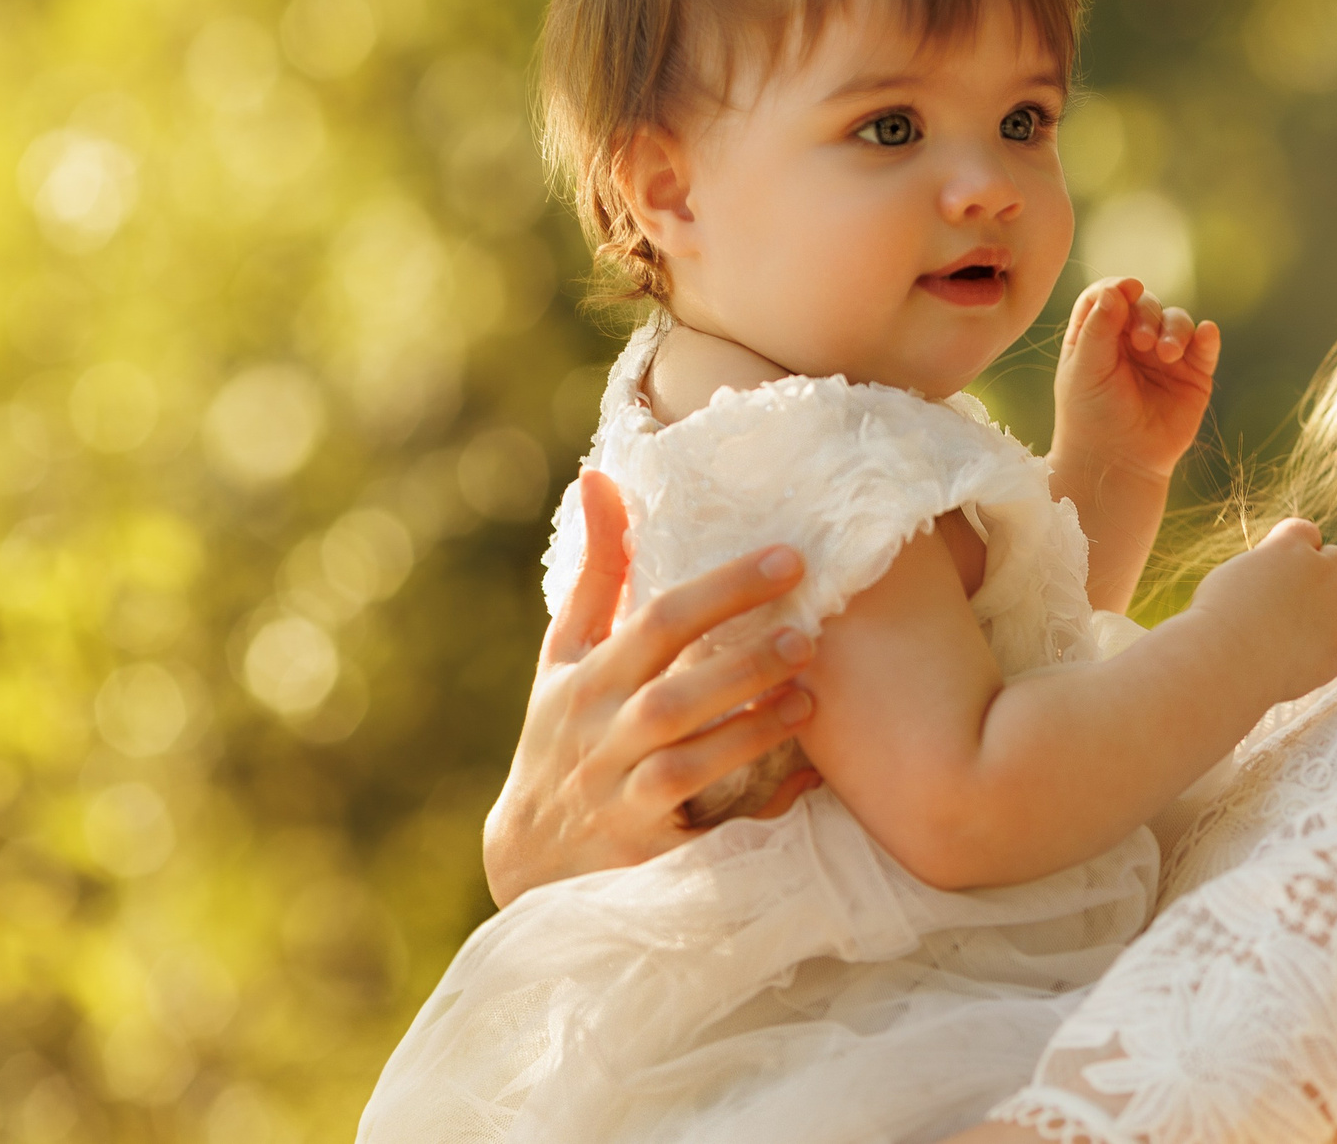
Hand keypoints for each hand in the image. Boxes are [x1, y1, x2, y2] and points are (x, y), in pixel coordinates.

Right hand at [482, 471, 822, 906]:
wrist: (528, 859)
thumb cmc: (561, 734)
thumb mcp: (565, 656)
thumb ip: (597, 573)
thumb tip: (601, 476)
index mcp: (587, 678)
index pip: (655, 622)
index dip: (722, 588)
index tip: (790, 558)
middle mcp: (599, 735)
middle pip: (670, 694)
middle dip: (741, 661)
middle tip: (808, 631)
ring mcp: (620, 796)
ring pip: (684, 761)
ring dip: (749, 727)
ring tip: (808, 695)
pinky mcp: (645, 850)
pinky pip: (703, 824)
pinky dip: (753, 795)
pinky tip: (804, 771)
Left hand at [1051, 277, 1219, 488]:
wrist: (1119, 462)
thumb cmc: (1091, 416)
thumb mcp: (1086, 369)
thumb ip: (1098, 328)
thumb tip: (1115, 289)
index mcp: (1101, 334)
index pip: (1110, 295)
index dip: (1119, 287)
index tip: (1128, 289)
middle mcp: (1134, 340)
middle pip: (1146, 304)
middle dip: (1147, 315)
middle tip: (1142, 342)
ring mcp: (1166, 356)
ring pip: (1177, 321)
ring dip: (1175, 329)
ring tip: (1167, 354)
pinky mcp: (1193, 375)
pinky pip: (1205, 346)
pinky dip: (1207, 336)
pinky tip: (1206, 334)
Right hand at [1187, 517, 1336, 705]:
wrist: (1224, 659)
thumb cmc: (1215, 617)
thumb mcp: (1234, 576)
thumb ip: (1266, 573)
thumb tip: (1277, 585)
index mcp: (1291, 546)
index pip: (1307, 532)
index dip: (1298, 549)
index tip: (1283, 567)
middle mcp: (1322, 572)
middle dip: (1325, 576)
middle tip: (1299, 599)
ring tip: (1320, 625)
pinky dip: (1327, 656)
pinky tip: (1302, 663)